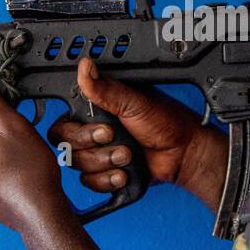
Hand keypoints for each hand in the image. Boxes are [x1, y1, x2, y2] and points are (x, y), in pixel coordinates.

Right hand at [49, 56, 229, 210]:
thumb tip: (85, 67)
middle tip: (117, 139)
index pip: (65, 123)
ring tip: (128, 155)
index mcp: (97, 110)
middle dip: (96, 148)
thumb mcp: (134, 102)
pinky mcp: (107, 173)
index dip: (78, 132)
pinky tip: (124, 172)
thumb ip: (105, 89)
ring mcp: (100, 153)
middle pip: (68, 147)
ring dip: (105, 163)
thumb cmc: (166, 122)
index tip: (104, 131)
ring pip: (80, 166)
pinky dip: (108, 179)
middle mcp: (94, 131)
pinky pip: (91, 183)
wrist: (184, 153)